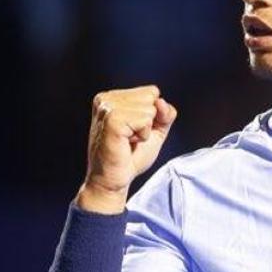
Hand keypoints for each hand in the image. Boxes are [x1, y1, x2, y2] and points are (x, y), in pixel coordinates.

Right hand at [79, 86, 177, 212]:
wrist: (113, 180)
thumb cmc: (131, 157)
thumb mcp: (155, 130)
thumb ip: (165, 113)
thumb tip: (161, 102)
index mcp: (112, 97)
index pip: (152, 92)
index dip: (152, 115)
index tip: (134, 131)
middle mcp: (107, 98)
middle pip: (151, 97)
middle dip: (149, 121)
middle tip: (130, 138)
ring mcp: (108, 108)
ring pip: (150, 109)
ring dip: (144, 130)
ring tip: (127, 141)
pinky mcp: (112, 120)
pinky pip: (145, 120)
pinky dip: (142, 136)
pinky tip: (127, 143)